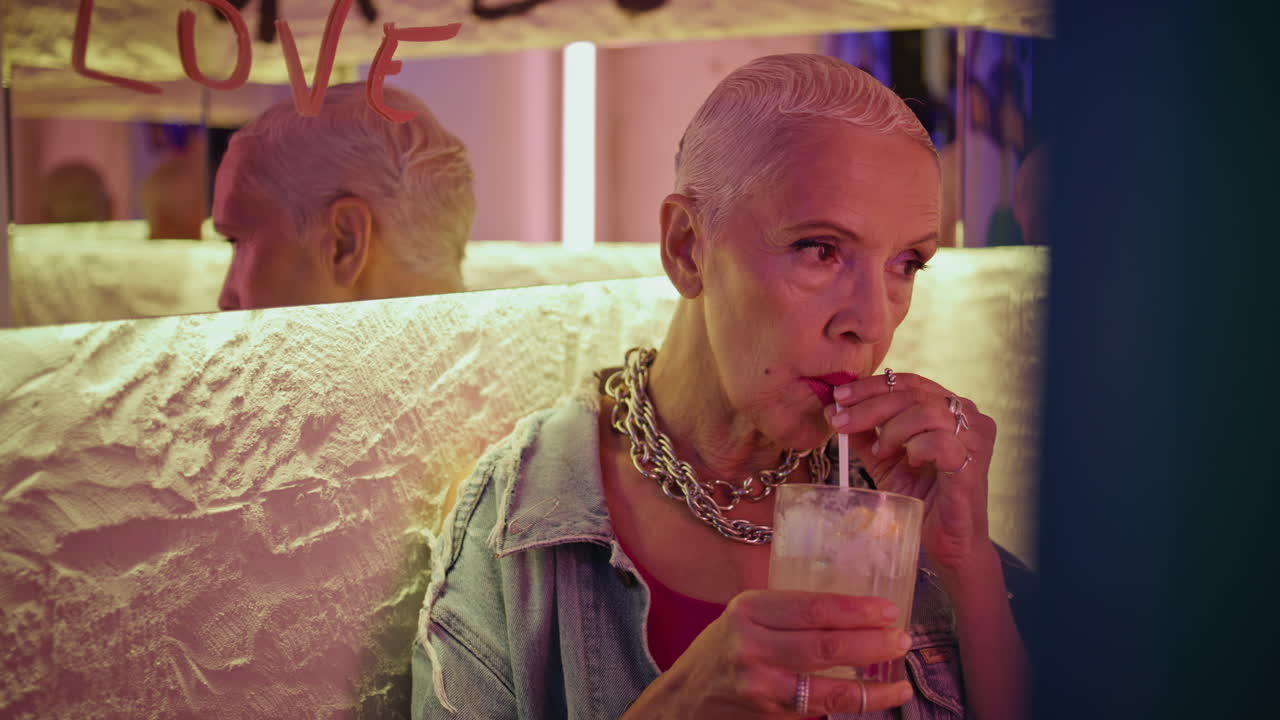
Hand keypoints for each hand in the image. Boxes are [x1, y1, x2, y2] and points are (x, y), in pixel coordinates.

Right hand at [623, 591, 912, 717]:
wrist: (685, 699)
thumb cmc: (724, 650)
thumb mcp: (746, 617)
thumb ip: (789, 612)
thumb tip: (856, 610)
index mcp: (749, 610)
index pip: (813, 607)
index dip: (856, 609)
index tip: (888, 610)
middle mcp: (752, 646)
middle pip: (825, 645)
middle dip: (872, 643)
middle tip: (902, 639)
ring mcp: (759, 686)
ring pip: (828, 689)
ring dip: (872, 685)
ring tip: (900, 677)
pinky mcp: (769, 716)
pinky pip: (821, 711)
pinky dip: (855, 705)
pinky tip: (879, 698)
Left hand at [828, 372, 995, 573]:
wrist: (943, 541)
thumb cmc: (920, 496)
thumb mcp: (884, 458)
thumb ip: (865, 433)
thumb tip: (835, 410)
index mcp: (948, 408)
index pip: (908, 383)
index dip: (872, 386)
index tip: (839, 397)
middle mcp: (968, 416)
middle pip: (914, 394)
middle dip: (870, 405)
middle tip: (842, 421)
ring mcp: (975, 438)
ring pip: (927, 412)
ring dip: (894, 430)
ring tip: (881, 452)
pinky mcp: (974, 464)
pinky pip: (940, 442)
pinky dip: (916, 448)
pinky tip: (909, 461)